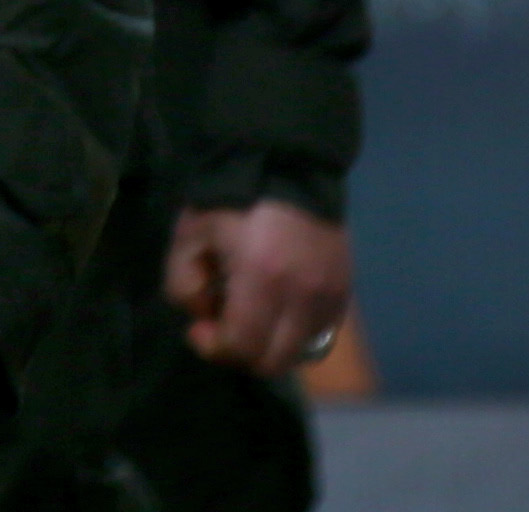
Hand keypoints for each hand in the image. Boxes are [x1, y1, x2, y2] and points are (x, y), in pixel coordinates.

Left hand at [162, 200, 350, 378]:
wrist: (286, 166)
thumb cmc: (232, 200)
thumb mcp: (190, 235)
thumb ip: (183, 284)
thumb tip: (203, 316)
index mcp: (264, 279)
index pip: (244, 347)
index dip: (214, 347)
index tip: (198, 327)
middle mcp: (305, 296)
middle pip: (274, 362)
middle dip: (242, 352)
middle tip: (225, 324)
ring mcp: (331, 296)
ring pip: (300, 352)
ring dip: (271, 344)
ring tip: (253, 313)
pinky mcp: (345, 290)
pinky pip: (320, 332)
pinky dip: (295, 331)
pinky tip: (278, 305)